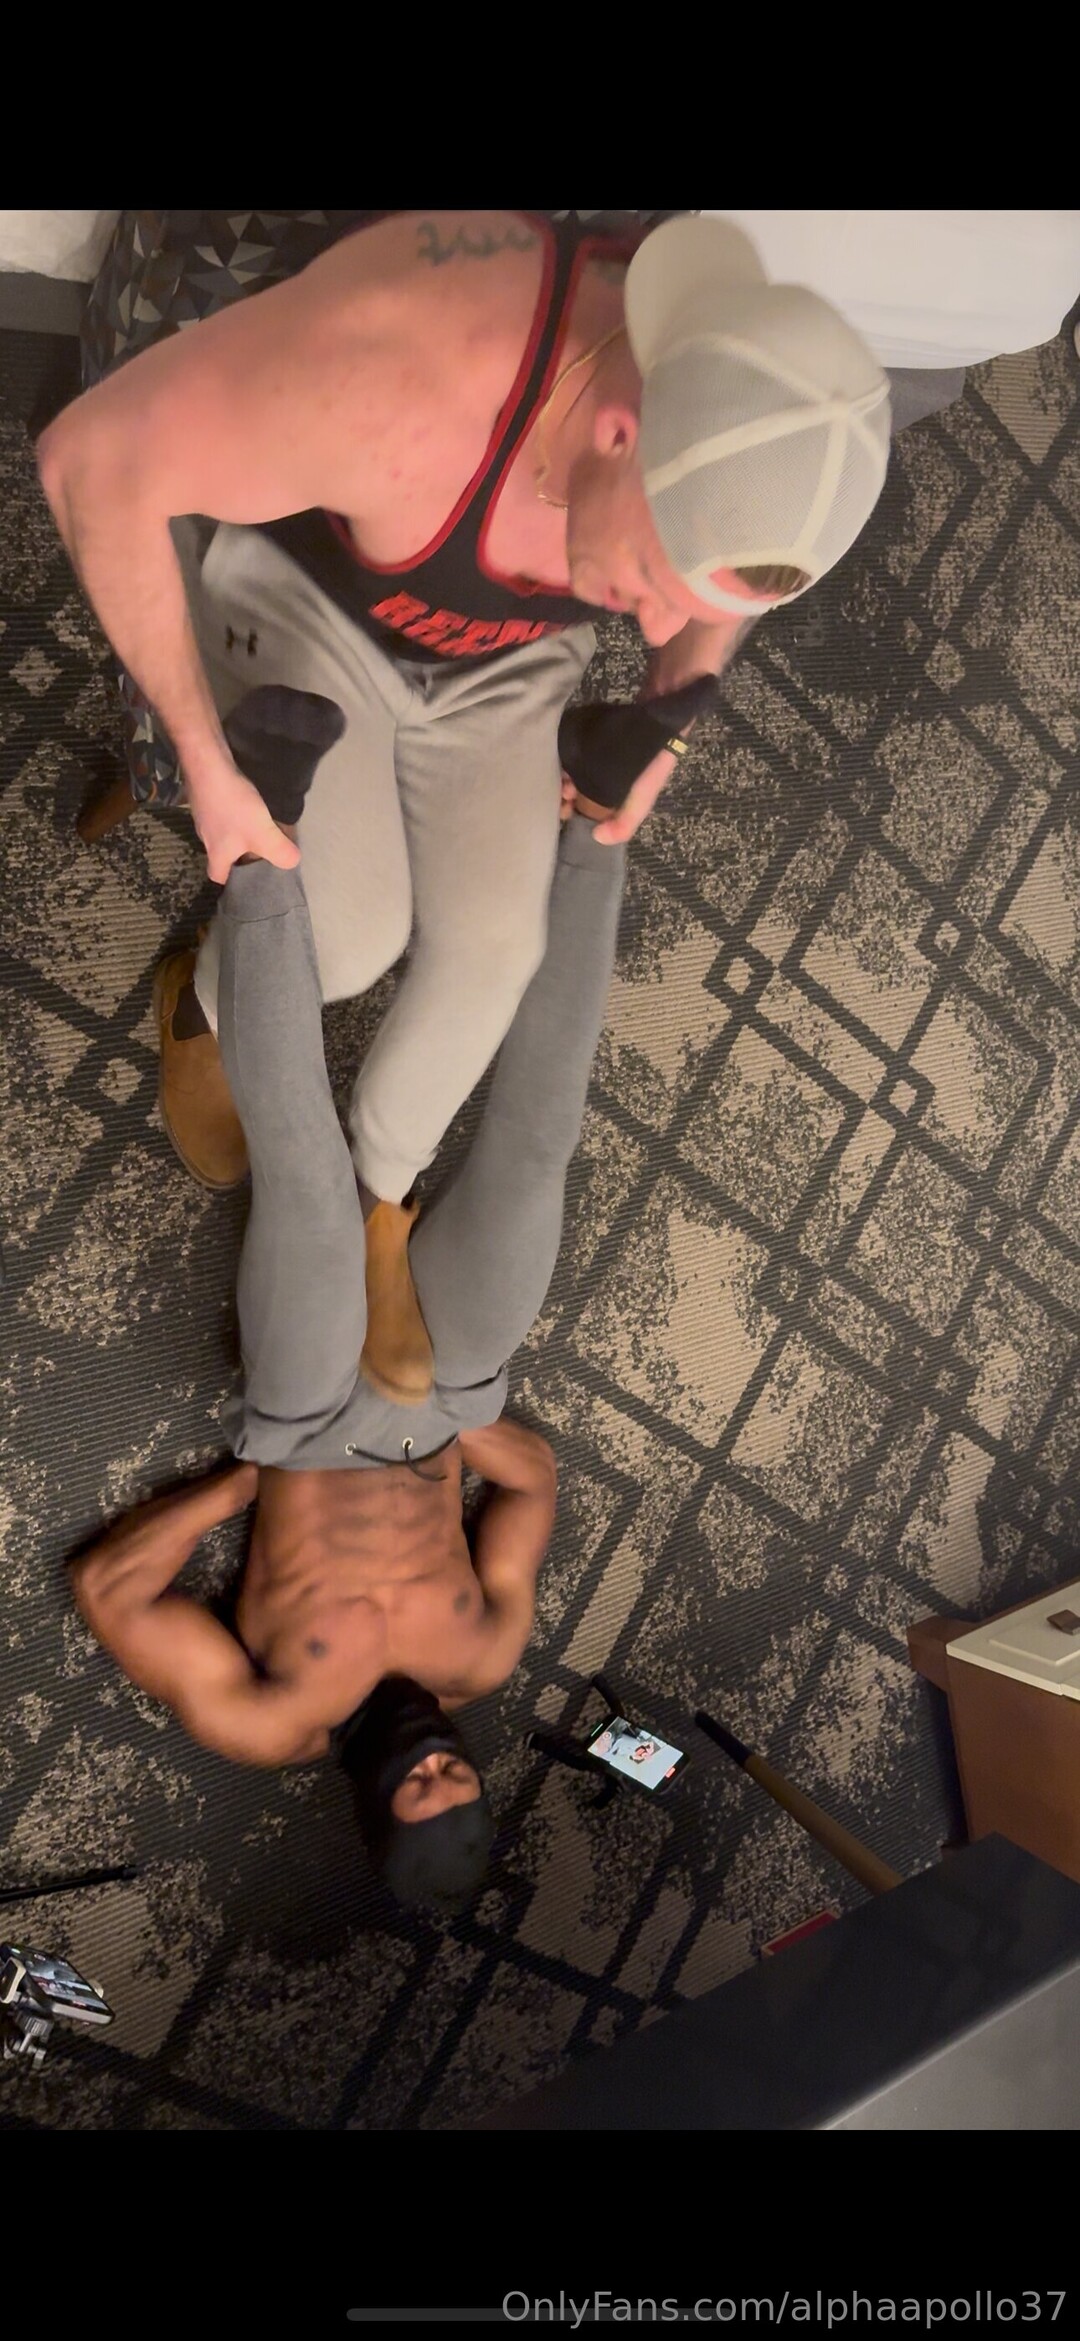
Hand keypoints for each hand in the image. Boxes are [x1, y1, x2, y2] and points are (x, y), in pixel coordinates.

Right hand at [187, 763, 300, 883]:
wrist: (207, 765)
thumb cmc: (233, 806)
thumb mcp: (262, 834)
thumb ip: (279, 852)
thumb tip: (292, 862)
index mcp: (217, 854)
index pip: (218, 877)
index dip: (231, 881)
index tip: (247, 878)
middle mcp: (205, 838)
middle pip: (221, 854)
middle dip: (239, 855)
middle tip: (259, 851)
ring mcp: (203, 817)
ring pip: (221, 833)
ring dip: (237, 832)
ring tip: (258, 826)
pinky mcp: (205, 798)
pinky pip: (220, 813)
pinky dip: (232, 812)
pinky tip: (245, 803)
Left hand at [560, 742, 681, 843]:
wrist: (660, 714)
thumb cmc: (652, 763)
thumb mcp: (642, 798)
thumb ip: (624, 823)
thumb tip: (597, 838)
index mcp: (615, 795)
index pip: (590, 810)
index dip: (576, 812)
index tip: (567, 808)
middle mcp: (606, 777)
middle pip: (578, 788)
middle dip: (567, 792)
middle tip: (565, 789)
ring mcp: (599, 756)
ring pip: (574, 770)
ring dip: (565, 773)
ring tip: (564, 772)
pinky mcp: (594, 736)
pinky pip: (574, 748)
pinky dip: (567, 754)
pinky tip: (562, 754)